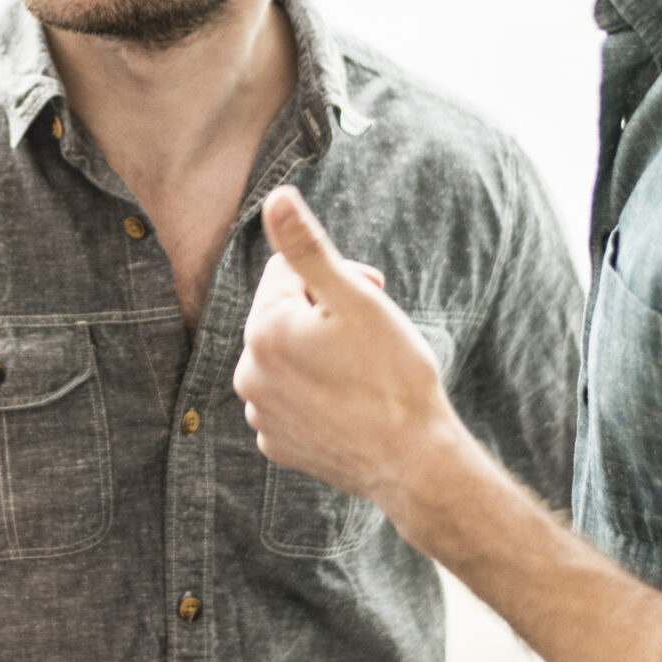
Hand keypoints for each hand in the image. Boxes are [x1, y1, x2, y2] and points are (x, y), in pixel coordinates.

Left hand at [234, 186, 466, 508]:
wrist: (414, 463)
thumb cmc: (393, 376)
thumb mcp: (357, 300)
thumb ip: (309, 249)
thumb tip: (275, 199)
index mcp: (264, 330)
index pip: (289, 273)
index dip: (336, 278)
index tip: (372, 297)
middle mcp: (248, 373)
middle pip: (285, 316)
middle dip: (324, 316)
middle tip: (371, 339)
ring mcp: (260, 414)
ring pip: (289, 358)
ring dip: (319, 356)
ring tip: (362, 376)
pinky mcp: (276, 444)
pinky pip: (291, 400)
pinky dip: (316, 395)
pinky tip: (350, 406)